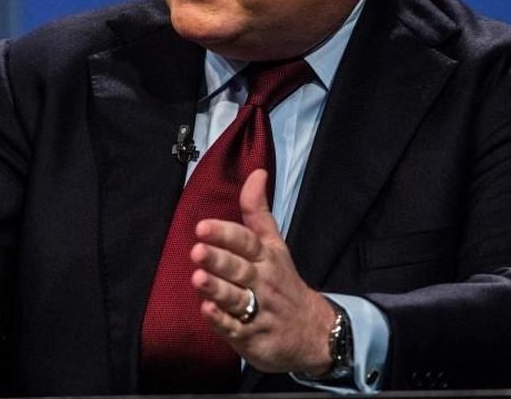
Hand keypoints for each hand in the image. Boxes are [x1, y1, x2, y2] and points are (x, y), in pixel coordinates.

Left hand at [192, 169, 335, 374]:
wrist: (313, 332)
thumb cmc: (284, 283)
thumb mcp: (275, 245)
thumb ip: (258, 211)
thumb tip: (256, 172)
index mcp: (266, 258)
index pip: (246, 242)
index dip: (225, 234)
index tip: (203, 227)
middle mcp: (262, 282)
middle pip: (239, 269)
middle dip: (218, 260)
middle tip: (197, 250)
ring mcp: (258, 311)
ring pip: (235, 298)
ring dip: (217, 288)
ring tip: (198, 278)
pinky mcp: (252, 337)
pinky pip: (235, 329)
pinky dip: (221, 321)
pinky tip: (206, 310)